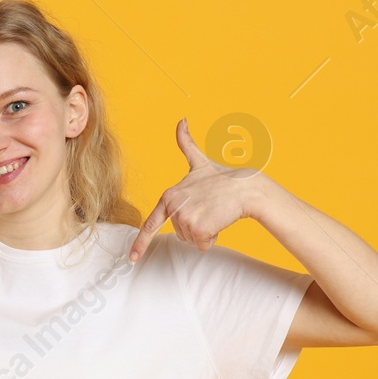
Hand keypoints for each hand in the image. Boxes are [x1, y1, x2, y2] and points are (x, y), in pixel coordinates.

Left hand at [128, 119, 261, 262]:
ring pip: (191, 241)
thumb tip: (181, 120)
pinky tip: (219, 220)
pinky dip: (213, 238)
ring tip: (215, 213)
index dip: (141, 243)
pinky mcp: (198, 228)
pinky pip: (202, 245)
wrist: (245, 187)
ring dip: (206, 232)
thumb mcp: (200, 162)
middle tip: (210, 209)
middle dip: (196, 227)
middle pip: (180, 234)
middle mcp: (174, 207)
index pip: (151, 223)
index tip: (132, 258)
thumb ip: (186, 144)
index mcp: (169, 195)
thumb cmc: (224, 178)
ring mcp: (185, 218)